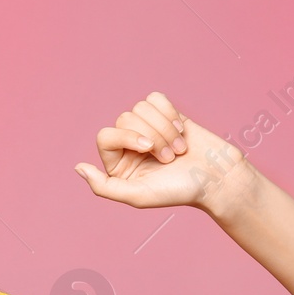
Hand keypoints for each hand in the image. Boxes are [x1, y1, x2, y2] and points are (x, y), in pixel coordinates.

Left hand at [74, 91, 253, 211]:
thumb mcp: (137, 196)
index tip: (147, 148)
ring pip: (141, 107)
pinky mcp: (165, 115)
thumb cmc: (177, 191)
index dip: (126, 136)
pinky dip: (170, 113)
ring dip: (164, 128)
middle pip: (125, 118)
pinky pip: (156, 98)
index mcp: (118, 165)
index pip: (105, 135)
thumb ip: (103, 187)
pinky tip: (183, 131)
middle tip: (170, 158)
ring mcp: (147, 128)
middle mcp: (128, 145)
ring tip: (179, 150)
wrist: (216, 178)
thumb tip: (77, 168)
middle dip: (151, 135)